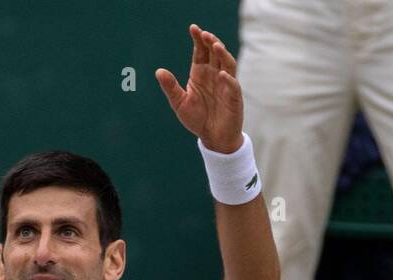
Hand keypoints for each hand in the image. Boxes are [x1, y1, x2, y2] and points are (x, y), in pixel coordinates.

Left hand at [155, 24, 243, 152]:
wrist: (212, 138)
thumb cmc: (197, 119)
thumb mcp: (180, 103)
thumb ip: (171, 87)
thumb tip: (159, 71)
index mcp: (200, 73)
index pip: (200, 52)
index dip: (198, 40)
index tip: (193, 28)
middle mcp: (214, 75)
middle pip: (215, 53)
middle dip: (210, 42)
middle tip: (204, 34)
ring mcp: (226, 84)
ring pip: (227, 63)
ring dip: (222, 54)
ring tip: (215, 45)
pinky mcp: (234, 97)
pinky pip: (232, 85)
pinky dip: (228, 79)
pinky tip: (222, 74)